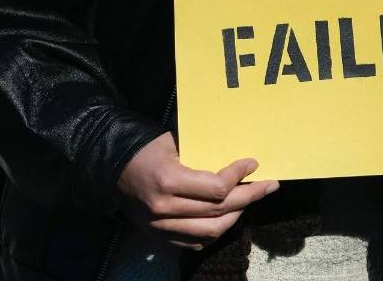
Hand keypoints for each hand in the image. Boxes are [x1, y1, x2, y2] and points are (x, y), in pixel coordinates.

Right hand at [116, 132, 278, 250]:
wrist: (112, 170)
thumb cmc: (146, 149)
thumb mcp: (173, 142)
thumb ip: (203, 153)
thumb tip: (238, 157)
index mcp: (168, 180)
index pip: (216, 188)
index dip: (239, 176)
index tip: (253, 164)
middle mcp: (165, 207)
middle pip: (219, 210)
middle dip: (250, 196)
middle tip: (270, 185)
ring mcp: (161, 227)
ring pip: (211, 231)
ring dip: (236, 215)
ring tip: (250, 199)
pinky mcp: (159, 237)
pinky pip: (196, 241)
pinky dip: (216, 231)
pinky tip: (228, 216)